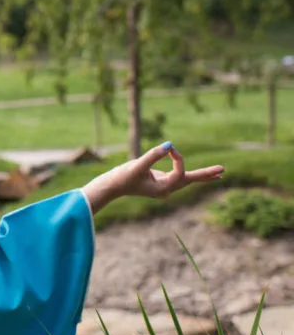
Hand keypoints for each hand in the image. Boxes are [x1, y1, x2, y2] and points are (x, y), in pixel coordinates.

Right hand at [82, 142, 223, 213]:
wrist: (110, 188)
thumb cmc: (122, 177)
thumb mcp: (137, 165)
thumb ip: (153, 155)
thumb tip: (169, 145)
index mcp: (164, 188)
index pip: (179, 171)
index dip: (177, 157)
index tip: (169, 148)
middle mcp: (166, 189)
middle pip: (191, 180)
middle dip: (207, 175)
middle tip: (223, 170)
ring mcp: (163, 187)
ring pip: (186, 180)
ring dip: (202, 176)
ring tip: (218, 175)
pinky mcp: (159, 183)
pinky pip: (179, 178)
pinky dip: (190, 176)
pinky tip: (195, 176)